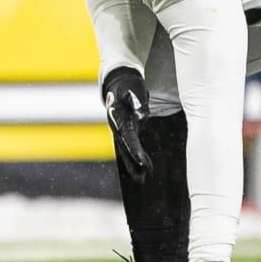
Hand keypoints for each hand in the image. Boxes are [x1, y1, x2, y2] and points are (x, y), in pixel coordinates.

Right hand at [101, 66, 149, 182]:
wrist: (118, 82)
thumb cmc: (128, 86)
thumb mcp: (133, 91)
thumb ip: (137, 103)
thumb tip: (142, 115)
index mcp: (118, 117)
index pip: (128, 136)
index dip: (134, 149)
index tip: (141, 161)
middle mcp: (117, 126)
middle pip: (125, 147)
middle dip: (133, 162)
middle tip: (143, 176)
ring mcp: (120, 130)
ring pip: (126, 150)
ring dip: (133, 165)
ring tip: (142, 179)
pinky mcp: (125, 131)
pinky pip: (129, 147)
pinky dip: (135, 158)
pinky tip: (143, 170)